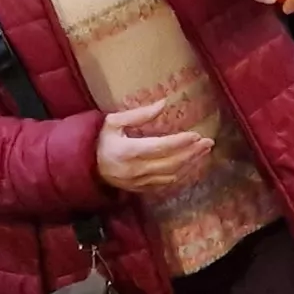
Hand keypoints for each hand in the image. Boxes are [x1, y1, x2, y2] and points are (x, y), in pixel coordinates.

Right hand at [94, 106, 215, 195]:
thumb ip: (139, 114)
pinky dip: (180, 174)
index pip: (160, 147)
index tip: (196, 135)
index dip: (180, 142)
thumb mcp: (113, 122)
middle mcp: (135, 170)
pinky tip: (189, 164)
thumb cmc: (99, 140)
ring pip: (171, 175)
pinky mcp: (140, 189)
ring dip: (189, 164)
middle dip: (192, 153)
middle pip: (171, 163)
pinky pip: (165, 184)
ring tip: (203, 152)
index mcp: (128, 151)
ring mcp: (138, 182)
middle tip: (208, 142)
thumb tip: (163, 104)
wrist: (85, 166)